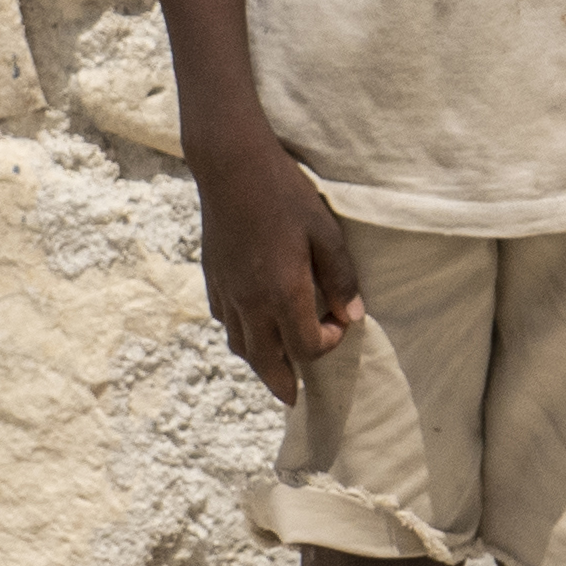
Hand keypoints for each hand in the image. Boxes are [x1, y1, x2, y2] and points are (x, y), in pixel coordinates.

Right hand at [197, 136, 362, 398]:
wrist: (231, 167)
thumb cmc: (285, 194)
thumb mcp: (326, 232)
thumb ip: (341, 278)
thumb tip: (353, 316)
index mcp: (283, 293)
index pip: (306, 347)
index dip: (328, 344)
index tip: (340, 324)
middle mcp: (250, 302)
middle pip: (265, 362)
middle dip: (282, 382)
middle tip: (292, 398)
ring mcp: (227, 292)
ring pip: (239, 345)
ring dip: (259, 362)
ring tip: (273, 368)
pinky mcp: (212, 279)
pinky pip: (224, 320)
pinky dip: (239, 332)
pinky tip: (250, 324)